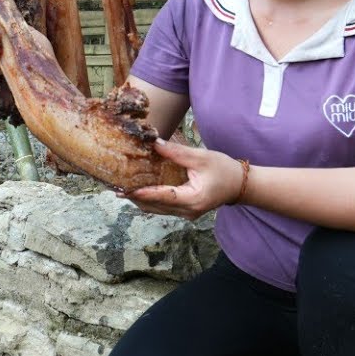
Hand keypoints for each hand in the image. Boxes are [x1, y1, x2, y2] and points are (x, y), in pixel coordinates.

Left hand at [120, 138, 245, 219]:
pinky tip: (135, 191)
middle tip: (114, 187)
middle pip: (155, 206)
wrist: (239, 185)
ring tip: (119, 189)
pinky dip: (148, 199)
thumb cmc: (223, 169)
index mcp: (193, 199)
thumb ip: (176, 152)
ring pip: (156, 209)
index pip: (163, 197)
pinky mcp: (184, 211)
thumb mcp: (200, 157)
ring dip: (139, 200)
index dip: (143, 193)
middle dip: (135, 197)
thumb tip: (152, 142)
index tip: (125, 190)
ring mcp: (185, 214)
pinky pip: (161, 207)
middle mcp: (187, 211)